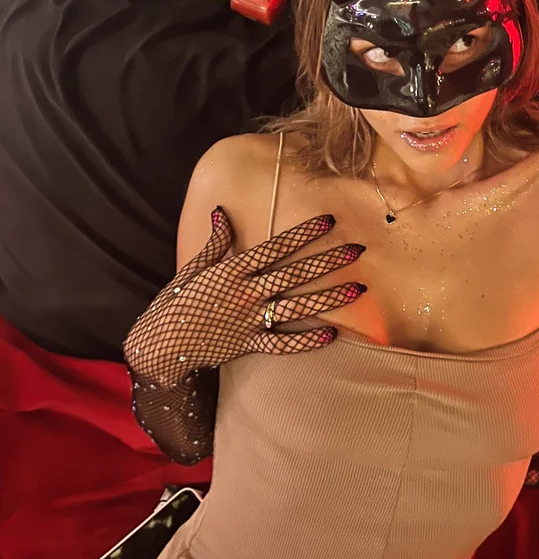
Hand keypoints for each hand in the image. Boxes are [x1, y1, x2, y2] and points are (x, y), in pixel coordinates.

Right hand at [124, 207, 365, 386]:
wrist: (158, 346)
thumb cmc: (175, 302)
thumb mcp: (193, 267)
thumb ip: (214, 242)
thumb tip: (221, 212)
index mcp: (232, 270)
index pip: (276, 247)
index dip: (304, 233)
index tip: (330, 220)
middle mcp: (245, 293)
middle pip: (295, 274)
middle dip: (329, 261)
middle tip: (358, 249)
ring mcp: (250, 321)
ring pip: (297, 306)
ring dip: (330, 297)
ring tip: (358, 289)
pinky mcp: (249, 345)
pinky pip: (283, 344)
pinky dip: (307, 340)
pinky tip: (333, 333)